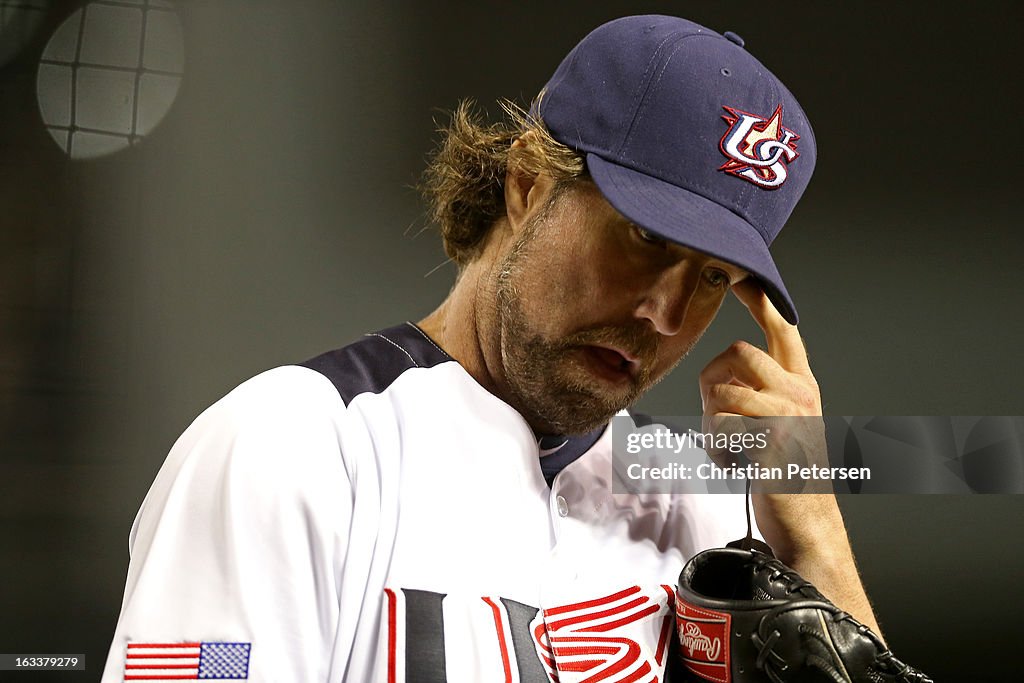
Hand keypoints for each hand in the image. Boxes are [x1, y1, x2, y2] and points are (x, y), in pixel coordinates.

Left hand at [699, 278, 826, 494]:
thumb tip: (721, 373)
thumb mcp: (779, 423)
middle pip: (737, 351)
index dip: (759, 300)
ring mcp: (788, 414)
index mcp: (801, 384)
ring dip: (711, 424)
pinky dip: (714, 448)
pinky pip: (719, 424)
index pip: (781, 329)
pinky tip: (733, 463)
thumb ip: (758, 392)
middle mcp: (800, 392)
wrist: (807, 522)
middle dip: (711, 380)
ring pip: (721, 390)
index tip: (738, 277)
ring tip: (728, 449)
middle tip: (718, 417)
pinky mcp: (772, 439)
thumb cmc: (784, 474)